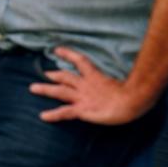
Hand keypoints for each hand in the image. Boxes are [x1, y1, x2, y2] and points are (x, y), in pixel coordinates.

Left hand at [29, 47, 152, 125]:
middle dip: (54, 75)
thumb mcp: (126, 83)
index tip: (57, 50)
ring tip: (32, 88)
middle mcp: (86, 85)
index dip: (68, 55)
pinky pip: (65, 112)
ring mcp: (83, 97)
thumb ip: (119, 79)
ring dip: (45, 89)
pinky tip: (43, 116)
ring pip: (60, 91)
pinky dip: (53, 114)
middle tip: (45, 74)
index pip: (80, 61)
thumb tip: (127, 76)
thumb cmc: (135, 93)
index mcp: (96, 77)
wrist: (134, 101)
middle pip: (66, 77)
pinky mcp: (83, 110)